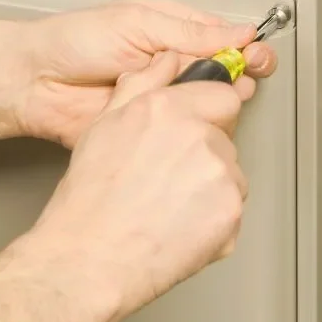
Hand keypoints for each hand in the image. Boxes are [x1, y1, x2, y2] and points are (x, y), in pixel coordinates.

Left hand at [14, 1, 277, 146]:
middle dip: (242, 72)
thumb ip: (189, 33)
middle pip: (224, 70)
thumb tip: (237, 32)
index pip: (224, 36)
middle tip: (244, 75)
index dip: (245, 46)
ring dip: (220, 99)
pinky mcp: (154, 125)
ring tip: (218, 93)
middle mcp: (173, 63)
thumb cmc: (75, 41)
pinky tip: (199, 118)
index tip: (256, 54)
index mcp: (173, 31)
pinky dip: (196, 126)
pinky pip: (185, 128)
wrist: (37, 83)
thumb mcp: (137, 24)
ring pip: (209, 101)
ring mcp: (165, 96)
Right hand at [30, 54, 247, 318]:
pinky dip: (214, 220)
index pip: (222, 95)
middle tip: (170, 178)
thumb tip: (166, 61)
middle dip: (206, 153)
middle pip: (225, 138)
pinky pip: (232, 209)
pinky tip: (180, 227)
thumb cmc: (89, 200)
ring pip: (231, 175)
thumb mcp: (105, 125)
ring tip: (170, 206)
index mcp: (168, 109)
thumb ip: (142, 84)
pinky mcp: (231, 212)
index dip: (209, 114)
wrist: (89, 260)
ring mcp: (220, 175)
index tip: (197, 130)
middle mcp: (199, 136)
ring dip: (211, 187)